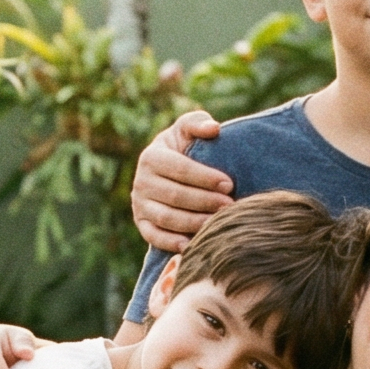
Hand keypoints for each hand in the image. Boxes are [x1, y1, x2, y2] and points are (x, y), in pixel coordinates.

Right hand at [130, 110, 229, 253]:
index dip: (205, 177)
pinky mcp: (141, 223)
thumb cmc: (184, 148)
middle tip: (229, 206)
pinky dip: (171, 242)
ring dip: (194, 223)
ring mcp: (139, 204)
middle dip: (205, 201)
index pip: (180, 169)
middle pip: (175, 195)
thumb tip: (214, 128)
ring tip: (217, 223)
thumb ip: (198, 123)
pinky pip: (154, 236)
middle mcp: (141, 181)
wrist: (167, 172)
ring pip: (167, 218)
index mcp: (151, 157)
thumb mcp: (188, 130)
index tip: (229, 184)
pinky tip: (191, 245)